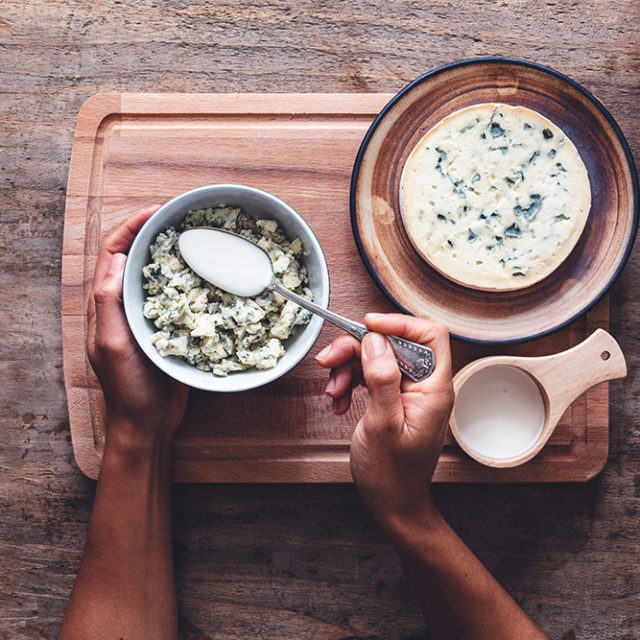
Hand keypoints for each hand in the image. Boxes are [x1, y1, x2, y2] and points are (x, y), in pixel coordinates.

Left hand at [87, 207, 188, 449]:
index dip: (131, 227)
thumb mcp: (113, 344)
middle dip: (154, 233)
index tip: (157, 212)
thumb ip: (109, 303)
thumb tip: (118, 258)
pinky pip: (177, 297)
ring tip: (197, 239)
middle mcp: (125, 304)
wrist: (148, 421)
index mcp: (107, 304)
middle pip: (135, 257)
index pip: (112, 253)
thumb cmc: (128, 387)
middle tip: (182, 219)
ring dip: (173, 254)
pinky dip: (189, 280)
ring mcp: (147, 315)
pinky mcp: (167, 328)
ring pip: (158, 275)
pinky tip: (208, 275)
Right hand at [316, 314, 453, 526]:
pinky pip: (369, 376)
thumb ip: (382, 380)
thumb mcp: (382, 425)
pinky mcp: (392, 399)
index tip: (368, 326)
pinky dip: (349, 383)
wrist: (392, 505)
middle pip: (393, 344)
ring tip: (333, 392)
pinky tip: (339, 401)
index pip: (429, 335)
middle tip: (329, 361)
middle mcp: (424, 386)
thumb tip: (376, 340)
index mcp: (434, 389)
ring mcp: (408, 393)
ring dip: (348, 368)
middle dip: (358, 349)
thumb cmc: (392, 475)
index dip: (399, 323)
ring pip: (376, 358)